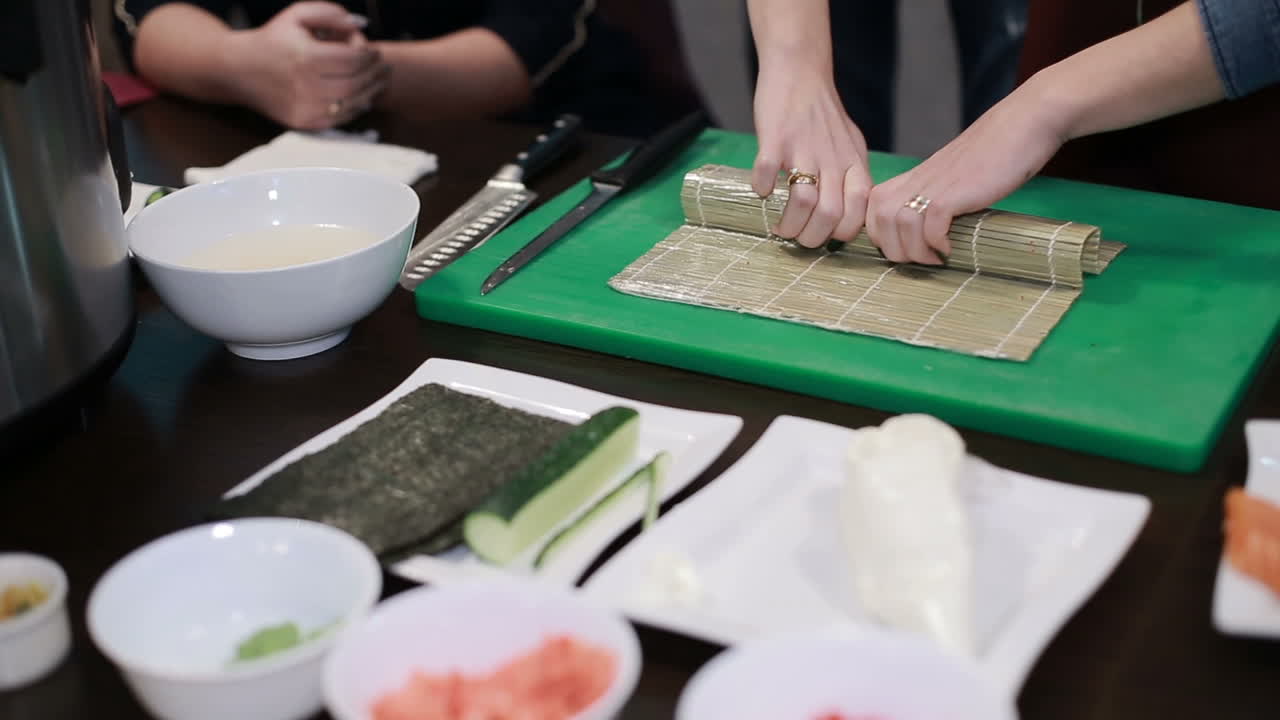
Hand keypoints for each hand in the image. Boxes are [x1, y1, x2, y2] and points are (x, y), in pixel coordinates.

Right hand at [227, 1, 388, 129]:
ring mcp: (304, 107)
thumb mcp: (297, 14)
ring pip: (351, 103)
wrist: (238, 69)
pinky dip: (355, 108)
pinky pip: (340, 119)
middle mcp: (305, 85)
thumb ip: (331, 13)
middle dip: (375, 74)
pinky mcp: (303, 122)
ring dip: (370, 92)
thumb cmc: (274, 38)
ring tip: (379, 80)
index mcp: (305, 56)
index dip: (369, 55)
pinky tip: (363, 97)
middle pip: (356, 83)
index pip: (353, 59)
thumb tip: (363, 25)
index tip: (374, 50)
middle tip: (383, 66)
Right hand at [751, 70, 871, 248]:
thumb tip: (847, 213)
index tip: (825, 235)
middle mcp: (832, 158)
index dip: (841, 232)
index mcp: (853, 162)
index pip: (858, 211)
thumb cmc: (822, 112)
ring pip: (803, 201)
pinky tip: (761, 189)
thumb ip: (851, 175)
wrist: (799, 70)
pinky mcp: (777, 138)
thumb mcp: (849, 144)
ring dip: (788, 224)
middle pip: (829, 214)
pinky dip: (762, 188)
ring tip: (779, 226)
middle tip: (797, 237)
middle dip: (811, 237)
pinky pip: (767, 173)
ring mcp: (804, 148)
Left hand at [865, 83, 1068, 264]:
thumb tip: (926, 234)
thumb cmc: (991, 157)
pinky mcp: (956, 191)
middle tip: (922, 259)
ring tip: (936, 258)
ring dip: (916, 252)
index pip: (872, 213)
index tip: (907, 250)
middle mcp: (916, 180)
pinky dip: (936, 243)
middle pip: (879, 222)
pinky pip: (931, 225)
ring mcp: (935, 184)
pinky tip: (950, 248)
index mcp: (910, 179)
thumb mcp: (951, 180)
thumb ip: (933, 199)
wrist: (1021, 125)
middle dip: (895, 251)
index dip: (882, 239)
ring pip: (899, 225)